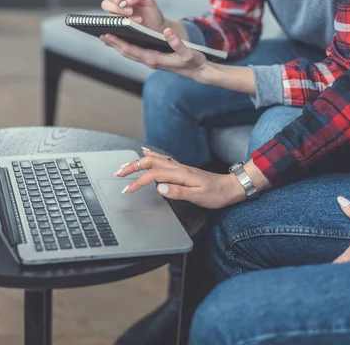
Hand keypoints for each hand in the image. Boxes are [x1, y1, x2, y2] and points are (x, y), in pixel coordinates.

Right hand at [101, 0, 165, 32]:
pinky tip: (123, 31)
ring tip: (137, 21)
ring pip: (109, 18)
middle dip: (116, 8)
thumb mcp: (149, 1)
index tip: (120, 1)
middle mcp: (117, 9)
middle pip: (106, 5)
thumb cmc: (152, 14)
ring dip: (121, 19)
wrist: (157, 29)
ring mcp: (117, 20)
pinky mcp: (117, 31)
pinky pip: (110, 31)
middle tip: (130, 12)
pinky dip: (113, 31)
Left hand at [101, 28, 206, 75]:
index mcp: (154, 59)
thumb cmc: (193, 62)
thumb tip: (167, 31)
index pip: (132, 50)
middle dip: (114, 44)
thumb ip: (177, 43)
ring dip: (119, 46)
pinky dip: (127, 47)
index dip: (118, 42)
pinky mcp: (154, 59)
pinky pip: (136, 53)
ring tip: (108, 37)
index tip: (108, 35)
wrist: (198, 71)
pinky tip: (123, 41)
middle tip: (101, 34)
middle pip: (127, 52)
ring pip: (130, 53)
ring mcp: (151, 61)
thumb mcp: (188, 52)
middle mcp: (150, 61)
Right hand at [113, 148, 245, 208]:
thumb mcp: (198, 196)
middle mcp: (177, 167)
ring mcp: (179, 167)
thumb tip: (160, 187)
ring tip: (124, 165)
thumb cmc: (216, 194)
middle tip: (118, 173)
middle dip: (131, 167)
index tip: (127, 190)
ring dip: (137, 162)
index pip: (152, 176)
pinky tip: (145, 152)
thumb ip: (178, 191)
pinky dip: (150, 155)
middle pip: (149, 163)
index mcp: (179, 174)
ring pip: (154, 159)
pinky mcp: (181, 168)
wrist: (231, 187)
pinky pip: (162, 159)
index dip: (137, 182)